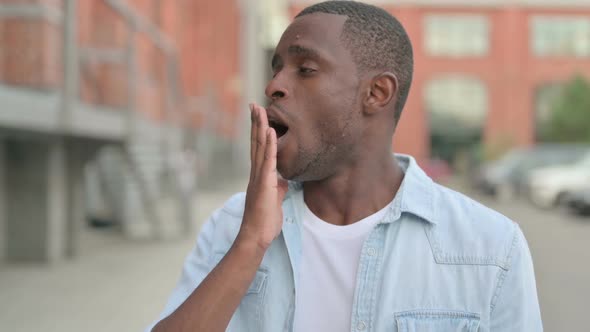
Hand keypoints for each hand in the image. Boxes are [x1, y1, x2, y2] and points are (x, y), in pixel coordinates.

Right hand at [238, 103, 288, 250]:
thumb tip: (283, 181)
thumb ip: (278, 188)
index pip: (258, 149)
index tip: (258, 116)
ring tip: (261, 110)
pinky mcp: (264, 184)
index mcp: (259, 176)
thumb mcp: (275, 200)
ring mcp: (259, 177)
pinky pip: (268, 161)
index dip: (258, 132)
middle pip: (256, 143)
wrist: (256, 236)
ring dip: (261, 127)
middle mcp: (256, 173)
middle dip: (255, 123)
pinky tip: (271, 131)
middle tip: (254, 104)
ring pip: (260, 147)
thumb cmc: (264, 221)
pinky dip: (270, 145)